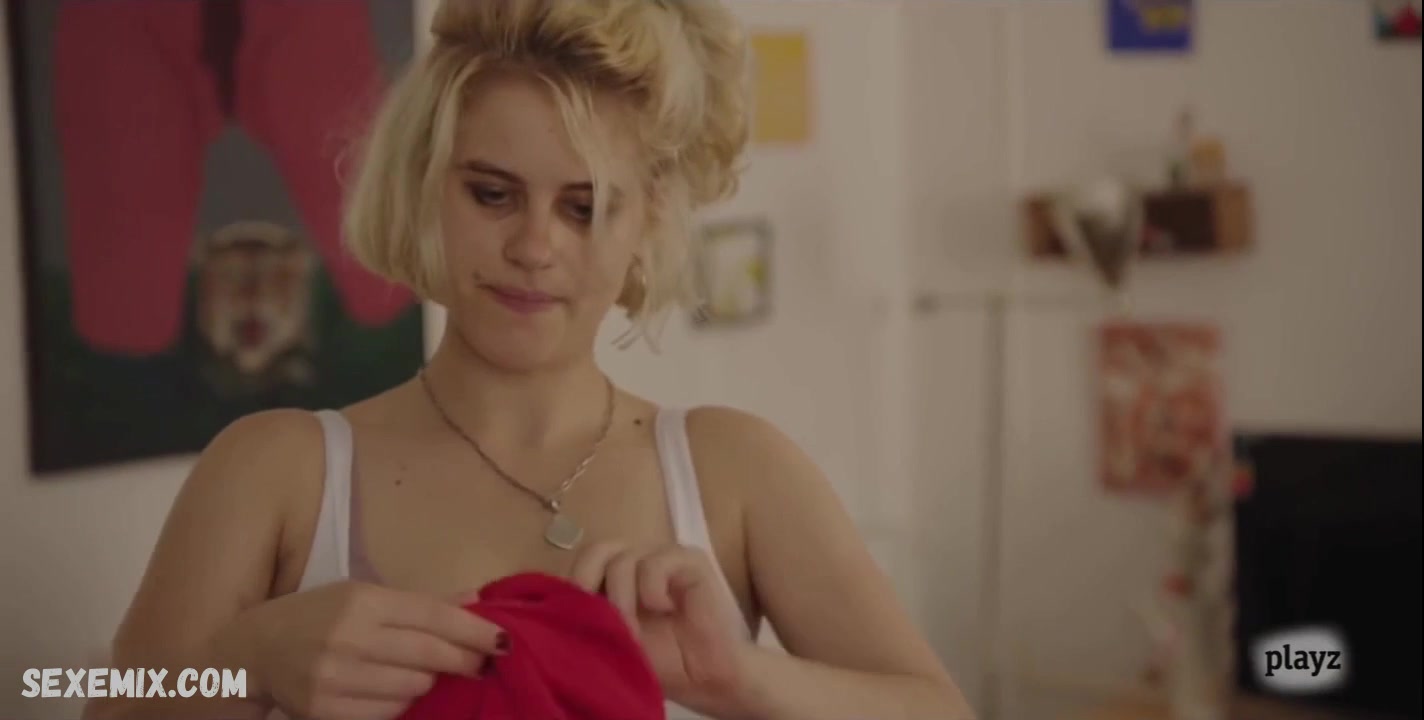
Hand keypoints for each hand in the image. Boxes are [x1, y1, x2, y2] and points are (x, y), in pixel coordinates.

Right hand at [231, 580, 504, 719]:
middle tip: (481, 665)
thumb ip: (421, 602)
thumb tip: (476, 600)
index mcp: (362, 600)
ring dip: (429, 683)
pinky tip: (396, 693)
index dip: (474, 631)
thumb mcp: (363, 594)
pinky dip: (401, 706)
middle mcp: (349, 637)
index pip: (433, 616)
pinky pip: (388, 714)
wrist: (251, 652)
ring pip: (413, 688)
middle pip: (430, 655)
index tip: (504, 641)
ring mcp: (336, 677)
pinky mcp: (326, 711)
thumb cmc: (316, 616)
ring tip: (426, 674)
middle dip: (464, 661)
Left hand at [569, 542, 748, 706]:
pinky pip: (655, 562)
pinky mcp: (689, 559)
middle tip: (595, 618)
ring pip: (622, 559)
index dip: (572, 586)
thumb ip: (587, 618)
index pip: (582, 563)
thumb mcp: (611, 640)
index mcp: (614, 577)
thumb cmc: (661, 661)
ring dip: (621, 601)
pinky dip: (651, 589)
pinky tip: (664, 609)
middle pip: (596, 549)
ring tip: (632, 632)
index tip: (571, 621)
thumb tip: (552, 608)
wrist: (705, 676)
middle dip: (588, 584)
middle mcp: (636, 561)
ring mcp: (663, 557)